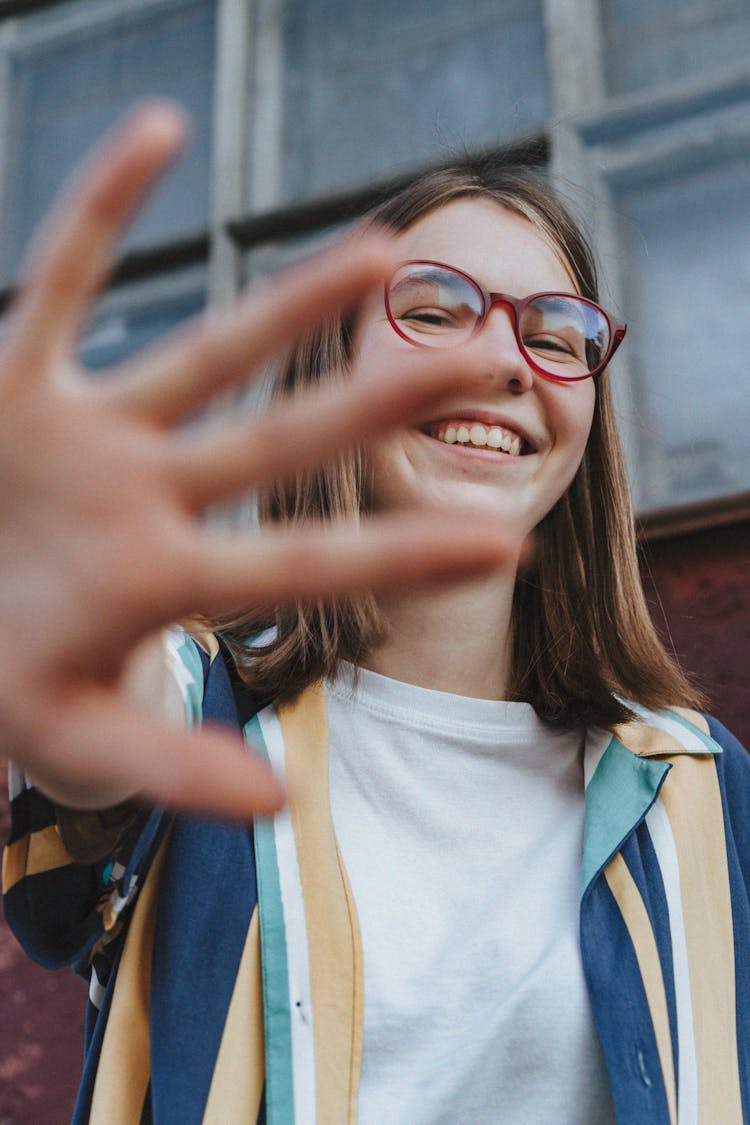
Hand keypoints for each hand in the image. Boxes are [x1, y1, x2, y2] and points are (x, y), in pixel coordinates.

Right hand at [0, 102, 514, 819]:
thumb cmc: (5, 681)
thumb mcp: (73, 739)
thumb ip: (168, 769)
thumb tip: (278, 805)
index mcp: (167, 582)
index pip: (304, 567)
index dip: (398, 558)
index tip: (505, 540)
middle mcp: (149, 496)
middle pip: (281, 441)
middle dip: (378, 406)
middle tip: (490, 366)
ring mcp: (90, 433)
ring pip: (204, 353)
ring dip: (289, 303)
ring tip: (389, 254)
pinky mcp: (20, 380)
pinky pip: (60, 273)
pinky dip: (102, 206)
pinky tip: (161, 126)